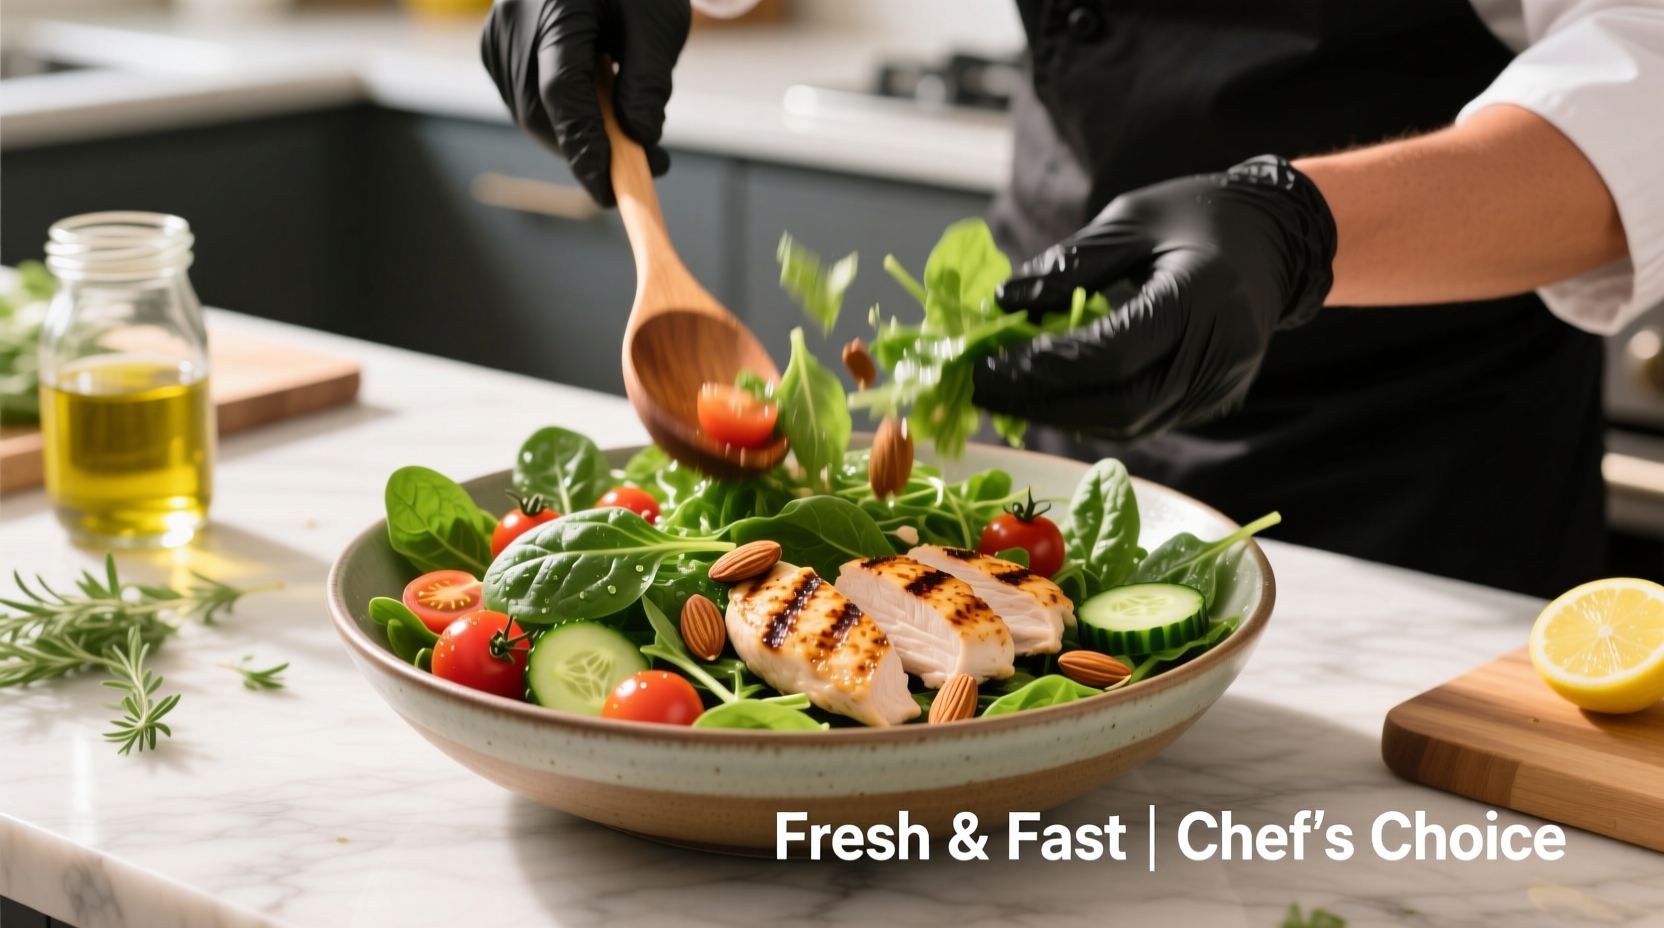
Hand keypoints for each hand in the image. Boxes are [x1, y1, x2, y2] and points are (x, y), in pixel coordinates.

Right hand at [481, 0, 690, 206]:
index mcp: (556, 5)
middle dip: (588, 150)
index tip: (610, 188)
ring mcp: (498, 36)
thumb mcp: (658, 23)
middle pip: (540, 112)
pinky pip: (526, 101)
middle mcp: (513, 21)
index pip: (562, 91)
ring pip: (531, 113)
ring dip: (578, 136)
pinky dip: (562, 118)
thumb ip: (649, 82)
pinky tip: (597, 109)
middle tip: (645, 166)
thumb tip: (640, 139)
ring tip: (628, 133)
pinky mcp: (498, 48)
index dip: (585, 145)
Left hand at [973, 156, 1336, 438]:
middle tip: (981, 390)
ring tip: (1005, 395)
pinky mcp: (1213, 399)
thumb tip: (1002, 304)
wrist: (1277, 236)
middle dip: (1042, 403)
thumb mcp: (1132, 218)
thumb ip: (1070, 263)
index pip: (1111, 352)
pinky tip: (1050, 397)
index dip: (1042, 367)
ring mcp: (1221, 383)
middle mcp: (1217, 350)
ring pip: (1131, 423)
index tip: (983, 364)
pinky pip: (1145, 421)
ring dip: (1061, 416)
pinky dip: (1093, 414)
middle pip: (1120, 404)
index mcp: (1200, 294)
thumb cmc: (1198, 215)